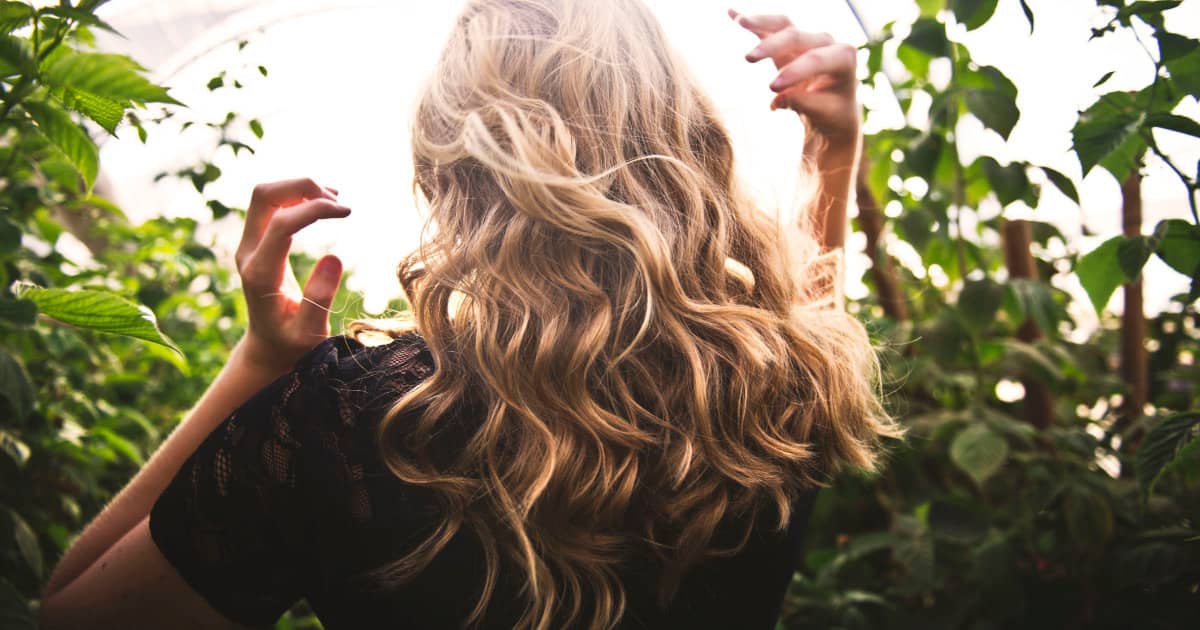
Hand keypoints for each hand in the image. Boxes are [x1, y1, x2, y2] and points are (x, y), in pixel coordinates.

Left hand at [234, 178, 350, 374]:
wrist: (268, 347)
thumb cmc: (292, 344)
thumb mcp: (310, 332)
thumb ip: (319, 298)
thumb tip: (334, 257)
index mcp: (260, 274)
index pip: (281, 223)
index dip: (314, 209)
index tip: (347, 212)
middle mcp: (248, 253)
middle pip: (263, 196)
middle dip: (302, 187)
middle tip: (338, 201)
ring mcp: (249, 245)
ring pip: (266, 195)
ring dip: (299, 188)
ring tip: (335, 201)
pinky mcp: (257, 242)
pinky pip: (271, 205)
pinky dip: (296, 195)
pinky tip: (323, 203)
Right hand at [730, 9, 860, 146]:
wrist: (832, 110)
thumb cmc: (832, 112)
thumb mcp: (823, 114)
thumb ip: (804, 104)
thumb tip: (777, 100)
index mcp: (843, 58)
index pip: (816, 59)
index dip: (794, 71)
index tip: (771, 89)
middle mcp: (826, 42)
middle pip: (796, 37)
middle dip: (772, 46)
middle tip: (748, 59)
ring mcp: (807, 39)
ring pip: (783, 25)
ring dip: (761, 22)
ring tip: (740, 21)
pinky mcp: (789, 42)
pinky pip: (770, 28)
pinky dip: (753, 23)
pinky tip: (732, 13)